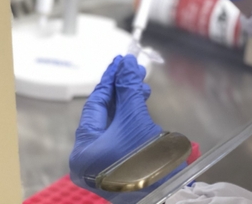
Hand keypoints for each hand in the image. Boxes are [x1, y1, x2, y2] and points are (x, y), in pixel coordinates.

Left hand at [70, 55, 179, 201]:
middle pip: (103, 114)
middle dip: (121, 90)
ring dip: (128, 103)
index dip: (110, 80)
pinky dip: (129, 119)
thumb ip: (128, 89)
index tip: (121, 61)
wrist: (168, 195)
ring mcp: (102, 166)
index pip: (95, 105)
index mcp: (83, 149)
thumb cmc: (146, 160)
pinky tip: (140, 106)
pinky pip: (118, 136)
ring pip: (112, 125)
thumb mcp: (135, 119)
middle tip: (135, 70)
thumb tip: (125, 63)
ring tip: (143, 88)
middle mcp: (87, 159)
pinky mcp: (117, 168)